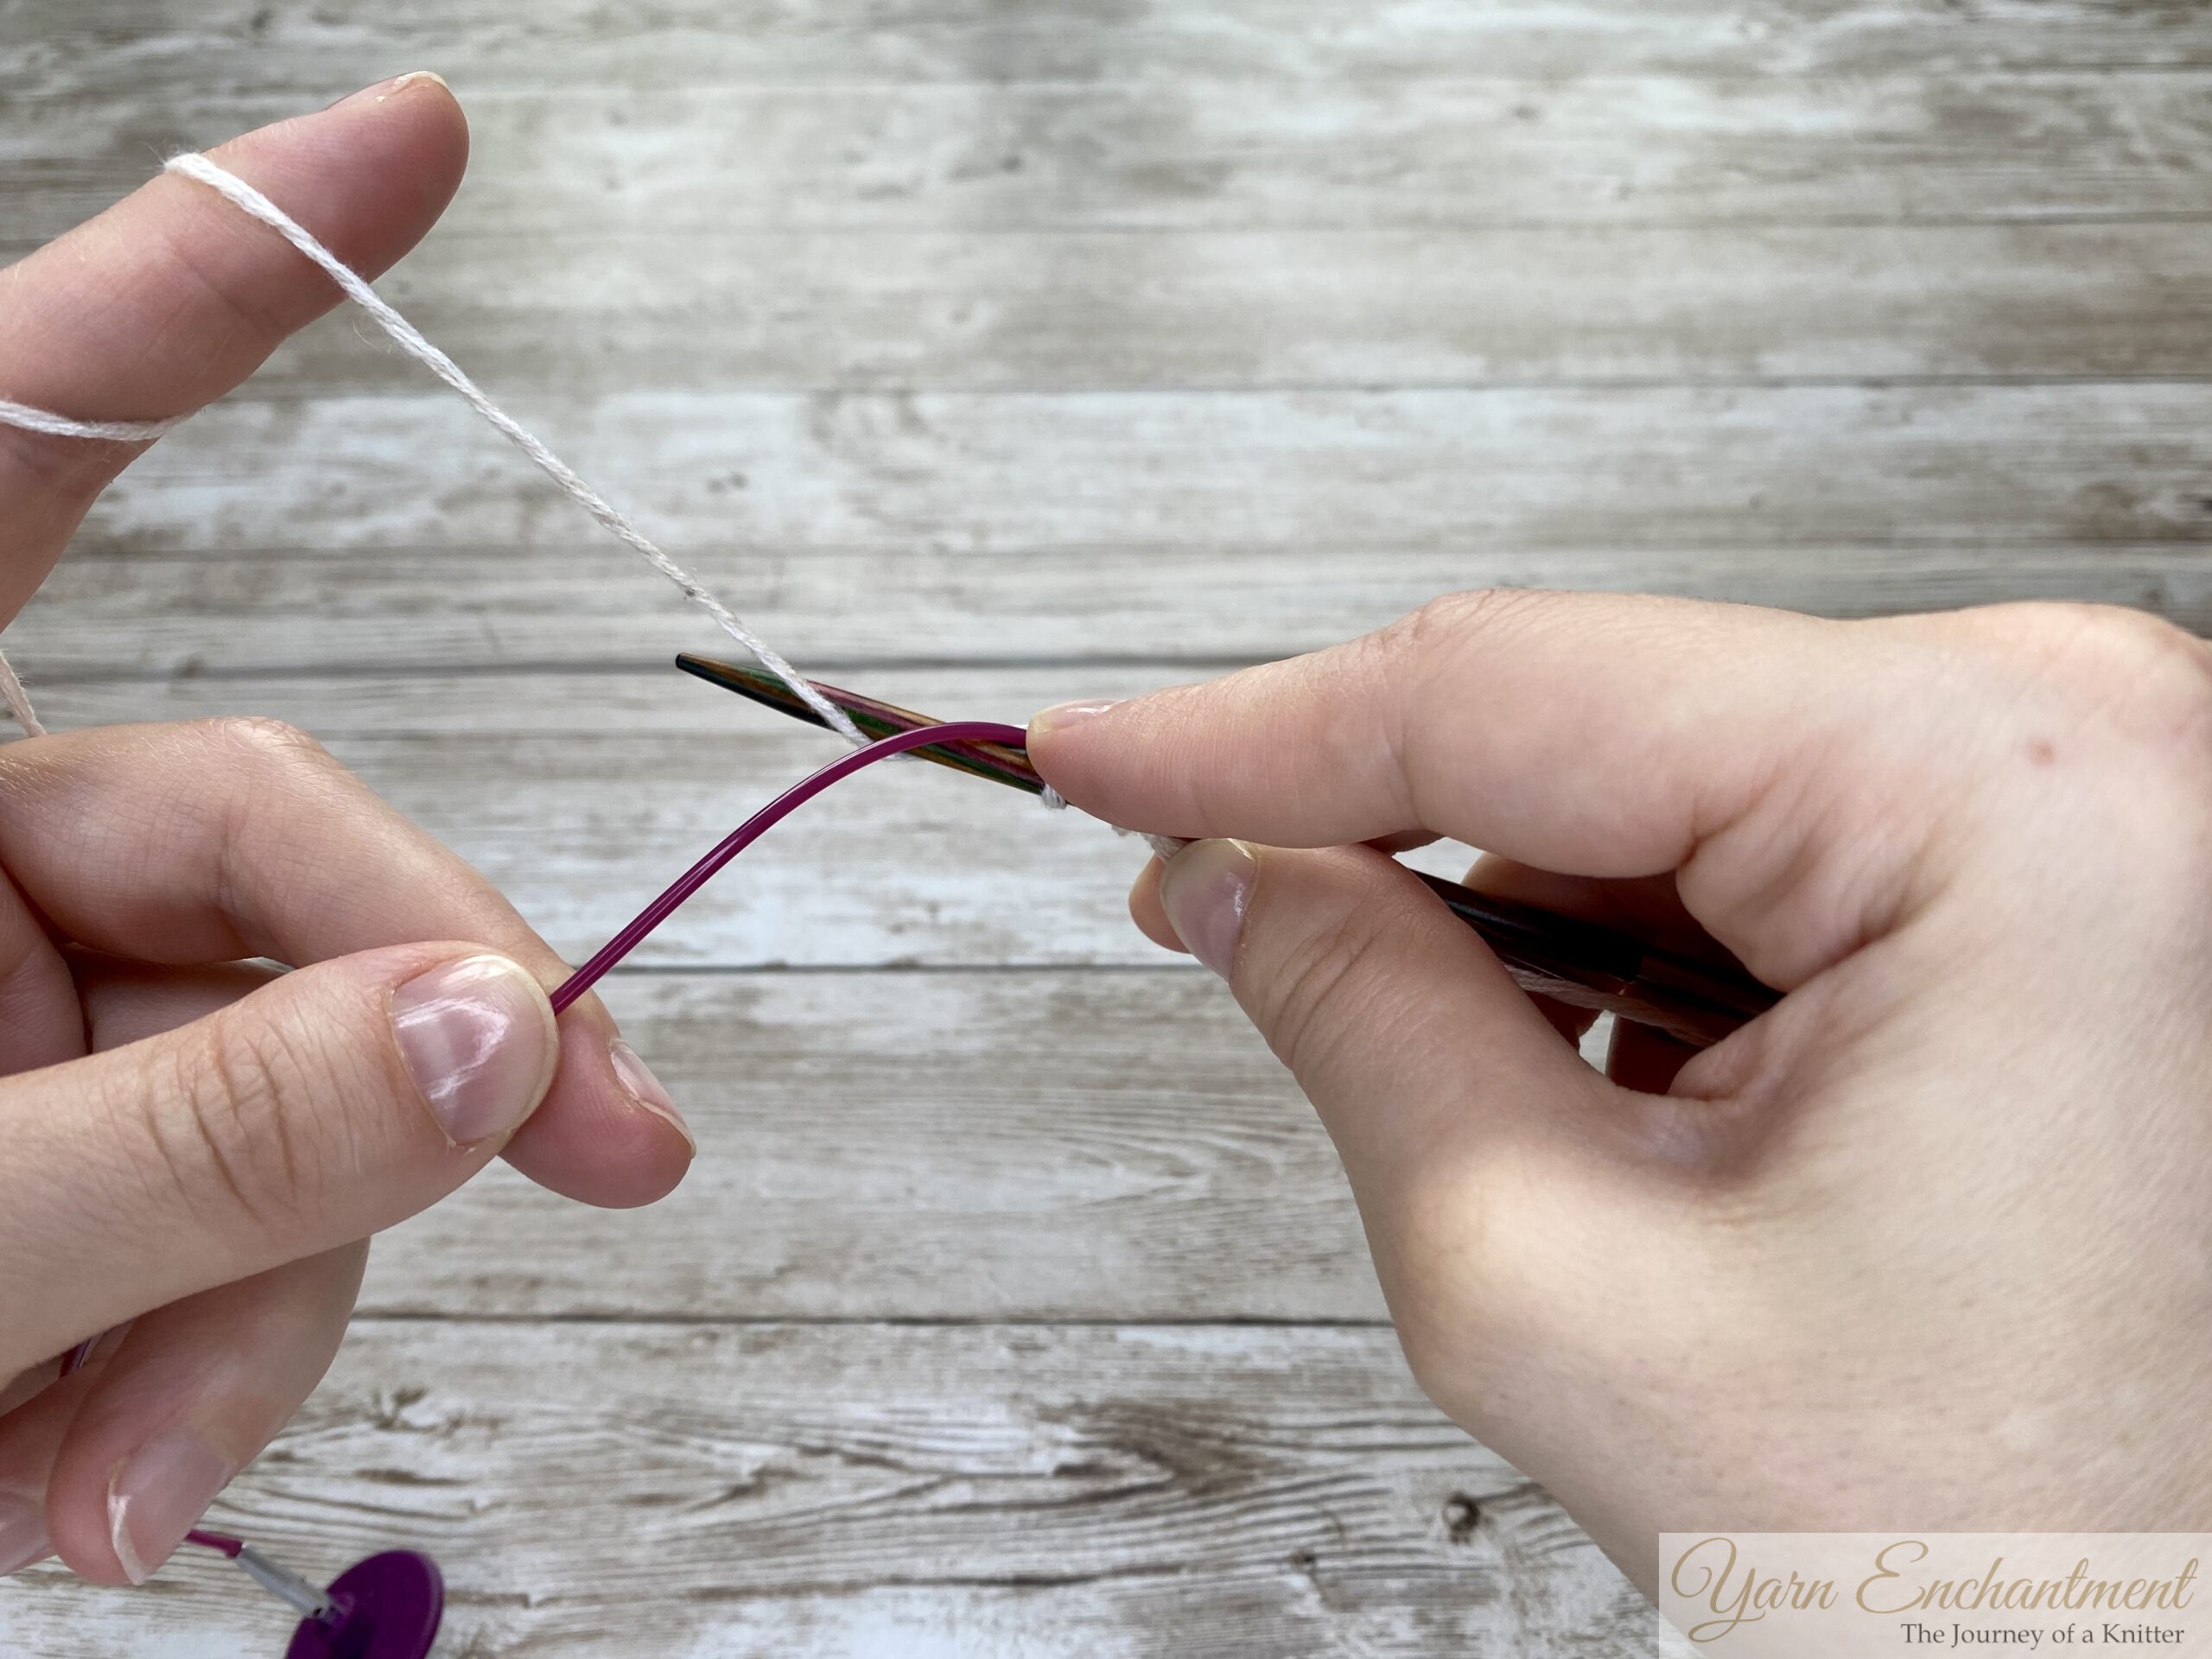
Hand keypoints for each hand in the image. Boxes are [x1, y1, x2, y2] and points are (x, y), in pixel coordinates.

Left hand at [0, 79, 692, 1585]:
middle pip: (273, 848)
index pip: (17, 445)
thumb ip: (193, 1140)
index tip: (416, 142)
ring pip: (287, 1068)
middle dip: (423, 1045)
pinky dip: (208, 1338)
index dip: (216, 279)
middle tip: (607, 1153)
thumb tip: (501, 1036)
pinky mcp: (54, 1140)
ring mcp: (4, 1004)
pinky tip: (105, 1467)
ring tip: (129, 1475)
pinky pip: (231, 1193)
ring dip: (276, 1276)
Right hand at [1029, 591, 2211, 1585]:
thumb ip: (1362, 1025)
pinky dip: (1648, 959)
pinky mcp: (2066, 871)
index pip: (1513, 694)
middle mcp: (2080, 738)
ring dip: (1532, 929)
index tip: (1100, 755)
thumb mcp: (1564, 1282)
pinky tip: (1646, 1098)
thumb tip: (1233, 881)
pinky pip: (1771, 853)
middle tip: (1213, 913)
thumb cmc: (1993, 1543)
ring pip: (1668, 795)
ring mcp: (2089, 798)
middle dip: (1387, 838)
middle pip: (1594, 727)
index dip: (1253, 732)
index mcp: (1998, 793)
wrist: (2168, 1657)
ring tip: (1536, 1120)